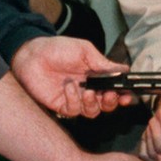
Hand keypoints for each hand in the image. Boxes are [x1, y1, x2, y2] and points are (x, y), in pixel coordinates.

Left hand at [10, 36, 132, 119]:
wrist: (32, 54)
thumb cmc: (57, 49)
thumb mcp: (85, 51)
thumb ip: (103, 63)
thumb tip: (124, 70)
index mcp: (97, 76)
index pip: (115, 90)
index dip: (123, 95)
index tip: (128, 95)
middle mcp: (88, 89)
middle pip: (107, 105)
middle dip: (112, 102)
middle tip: (110, 94)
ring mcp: (75, 99)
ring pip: (93, 112)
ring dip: (94, 103)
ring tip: (89, 91)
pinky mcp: (61, 105)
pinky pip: (74, 110)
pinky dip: (74, 100)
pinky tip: (69, 87)